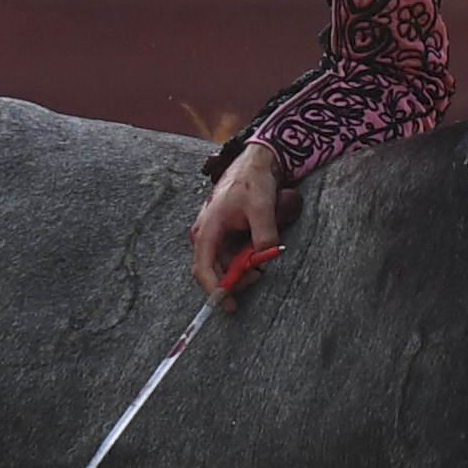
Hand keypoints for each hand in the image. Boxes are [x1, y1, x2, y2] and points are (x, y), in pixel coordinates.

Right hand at [191, 144, 300, 304]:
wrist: (253, 164)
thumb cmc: (252, 182)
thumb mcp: (261, 209)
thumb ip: (264, 236)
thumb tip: (264, 261)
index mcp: (207, 229)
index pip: (203, 268)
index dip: (215, 289)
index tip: (227, 304)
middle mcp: (205, 235)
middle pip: (214, 270)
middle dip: (234, 279)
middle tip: (258, 274)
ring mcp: (213, 236)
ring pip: (224, 265)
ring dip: (241, 269)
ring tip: (260, 259)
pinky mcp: (223, 235)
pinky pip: (231, 256)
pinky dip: (244, 260)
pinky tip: (256, 252)